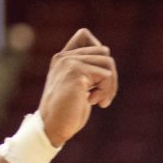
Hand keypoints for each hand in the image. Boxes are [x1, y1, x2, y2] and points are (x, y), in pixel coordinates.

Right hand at [37, 29, 117, 146]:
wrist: (52, 127)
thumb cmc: (67, 112)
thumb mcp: (77, 86)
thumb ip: (86, 70)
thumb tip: (107, 57)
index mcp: (63, 58)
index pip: (84, 35)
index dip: (98, 53)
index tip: (96, 76)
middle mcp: (65, 57)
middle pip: (104, 52)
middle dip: (110, 75)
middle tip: (101, 95)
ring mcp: (70, 63)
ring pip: (108, 62)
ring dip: (110, 85)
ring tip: (99, 100)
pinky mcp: (76, 74)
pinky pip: (106, 75)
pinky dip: (106, 91)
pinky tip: (94, 103)